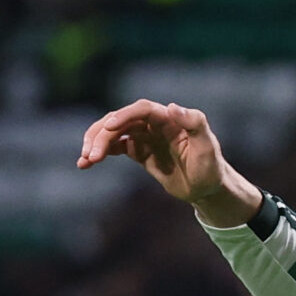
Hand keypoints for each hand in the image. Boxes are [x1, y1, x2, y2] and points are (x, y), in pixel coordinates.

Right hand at [77, 100, 260, 225]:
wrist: (207, 188)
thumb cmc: (210, 166)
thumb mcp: (207, 146)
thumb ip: (194, 123)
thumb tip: (172, 107)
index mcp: (167, 118)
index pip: (141, 109)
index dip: (124, 115)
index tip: (110, 127)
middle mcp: (152, 124)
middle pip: (120, 120)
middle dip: (103, 135)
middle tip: (92, 154)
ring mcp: (143, 137)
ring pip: (112, 133)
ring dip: (96, 143)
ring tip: (85, 160)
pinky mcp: (138, 151)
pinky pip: (114, 147)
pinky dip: (100, 153)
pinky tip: (86, 163)